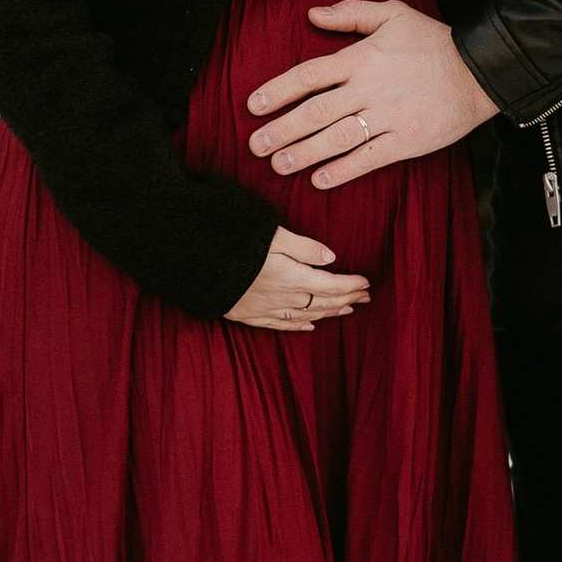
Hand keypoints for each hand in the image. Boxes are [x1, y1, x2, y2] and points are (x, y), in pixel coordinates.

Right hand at [225, 224, 371, 330]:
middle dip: (347, 299)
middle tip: (366, 297)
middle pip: (323, 302)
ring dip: (329, 313)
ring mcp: (265, 309)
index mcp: (291, 277)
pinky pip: (280, 325)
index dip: (351, 285)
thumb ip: (303, 247)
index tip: (367, 283)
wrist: (193, 261)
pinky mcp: (247, 314)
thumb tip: (330, 257)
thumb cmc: (233, 241)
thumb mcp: (272, 234)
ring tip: (347, 310)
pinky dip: (299, 326)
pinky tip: (309, 325)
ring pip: (306, 316)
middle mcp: (282, 298)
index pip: (330, 284)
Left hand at [245, 0, 497, 189]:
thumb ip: (351, 13)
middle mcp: (370, 88)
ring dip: (304, 153)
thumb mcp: (393, 14)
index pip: (310, 75)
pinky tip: (321, 179)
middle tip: (254, 145)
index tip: (254, 105)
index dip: (279, 91)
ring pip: (337, 137)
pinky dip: (344, 170)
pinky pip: (370, 158)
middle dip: (282, 129)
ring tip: (279, 165)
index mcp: (362, 58)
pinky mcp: (407, 140)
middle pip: (316, 111)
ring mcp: (389, 116)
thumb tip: (313, 13)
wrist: (480, 70)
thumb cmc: (434, 41)